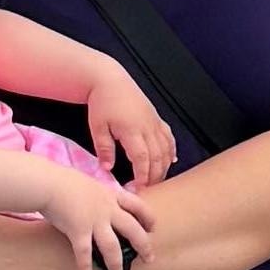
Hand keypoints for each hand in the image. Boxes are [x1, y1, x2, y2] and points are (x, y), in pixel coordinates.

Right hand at [44, 169, 153, 269]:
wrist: (47, 182)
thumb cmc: (62, 181)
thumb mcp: (88, 184)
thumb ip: (97, 195)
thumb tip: (97, 200)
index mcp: (110, 195)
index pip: (137, 205)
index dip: (148, 217)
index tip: (152, 228)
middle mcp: (107, 209)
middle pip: (133, 229)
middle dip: (144, 246)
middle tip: (149, 259)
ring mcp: (94, 221)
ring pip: (113, 247)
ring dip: (116, 265)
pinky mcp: (78, 230)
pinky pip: (84, 254)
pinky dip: (86, 268)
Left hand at [85, 62, 176, 189]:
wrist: (110, 80)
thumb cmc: (102, 102)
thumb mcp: (97, 126)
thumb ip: (104, 148)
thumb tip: (107, 168)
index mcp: (132, 130)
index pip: (142, 158)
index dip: (143, 175)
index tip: (139, 188)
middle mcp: (147, 127)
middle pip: (158, 157)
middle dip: (155, 176)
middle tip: (148, 190)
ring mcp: (154, 123)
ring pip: (166, 149)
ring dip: (164, 166)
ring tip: (158, 180)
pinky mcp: (156, 118)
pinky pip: (169, 137)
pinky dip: (171, 150)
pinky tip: (171, 160)